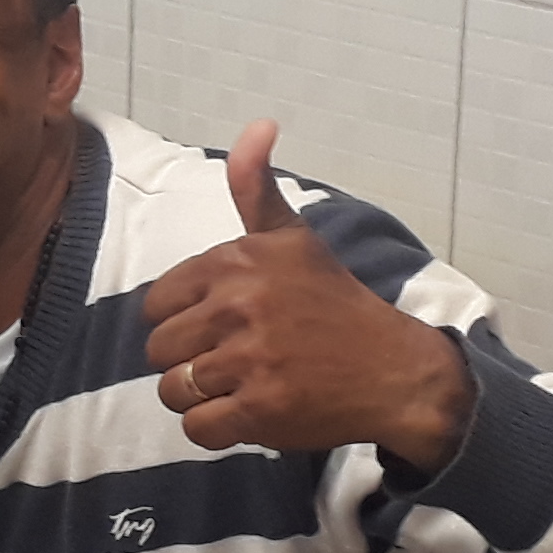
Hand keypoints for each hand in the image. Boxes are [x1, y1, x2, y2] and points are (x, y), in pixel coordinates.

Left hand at [138, 121, 476, 467]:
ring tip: (240, 386)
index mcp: (237, 262)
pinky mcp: (260, 410)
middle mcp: (239, 306)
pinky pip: (197, 428)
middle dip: (188, 361)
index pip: (157, 303)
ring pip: (173, 391)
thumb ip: (256, 188)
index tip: (222, 324)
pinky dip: (216, 428)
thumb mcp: (294, 238)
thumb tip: (258, 124)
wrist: (394, 369)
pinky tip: (249, 412)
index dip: (182, 319)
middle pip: (159, 350)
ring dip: (200, 398)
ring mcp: (249, 360)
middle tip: (233, 359)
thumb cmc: (335, 304)